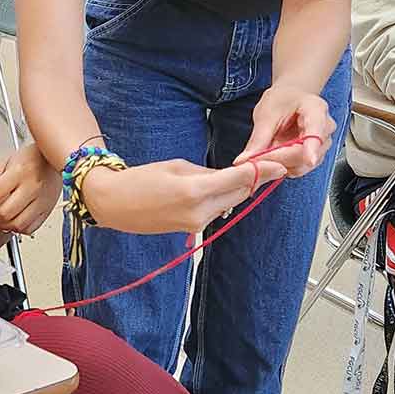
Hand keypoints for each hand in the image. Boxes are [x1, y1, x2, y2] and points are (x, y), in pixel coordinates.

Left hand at [0, 143, 62, 235]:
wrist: (54, 160)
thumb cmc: (31, 158)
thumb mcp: (6, 162)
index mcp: (19, 172)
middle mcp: (32, 187)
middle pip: (4, 213)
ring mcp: (41, 201)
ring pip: (17, 224)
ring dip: (1, 226)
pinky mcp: (47, 210)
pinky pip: (29, 228)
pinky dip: (17, 229)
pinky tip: (11, 221)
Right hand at [80, 157, 286, 234]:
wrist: (113, 204)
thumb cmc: (139, 179)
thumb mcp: (175, 165)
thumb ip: (205, 172)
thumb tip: (226, 176)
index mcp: (195, 190)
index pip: (238, 179)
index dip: (262, 171)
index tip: (281, 164)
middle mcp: (200, 211)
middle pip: (239, 193)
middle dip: (256, 179)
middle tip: (276, 163)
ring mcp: (196, 224)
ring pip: (229, 203)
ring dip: (238, 189)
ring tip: (249, 172)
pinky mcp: (192, 230)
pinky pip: (215, 211)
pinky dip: (222, 199)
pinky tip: (221, 187)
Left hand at [237, 85, 335, 176]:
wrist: (290, 99)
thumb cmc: (282, 100)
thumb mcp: (266, 113)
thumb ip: (258, 138)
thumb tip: (245, 160)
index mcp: (316, 110)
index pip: (317, 132)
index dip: (313, 148)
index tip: (309, 160)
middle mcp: (325, 129)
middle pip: (307, 153)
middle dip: (280, 159)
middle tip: (256, 160)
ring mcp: (322, 144)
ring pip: (303, 165)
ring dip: (280, 164)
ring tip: (262, 155)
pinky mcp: (315, 155)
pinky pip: (299, 167)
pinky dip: (283, 166)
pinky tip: (272, 157)